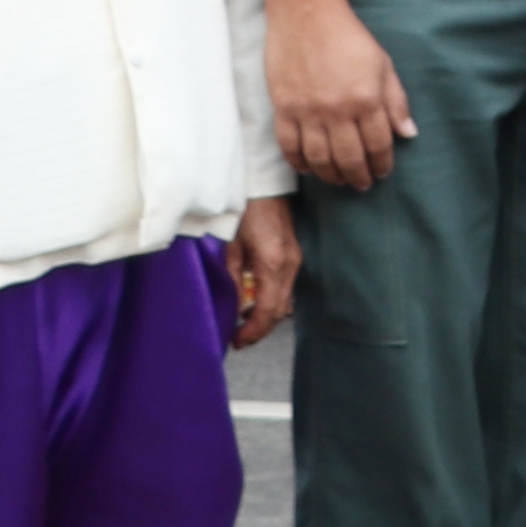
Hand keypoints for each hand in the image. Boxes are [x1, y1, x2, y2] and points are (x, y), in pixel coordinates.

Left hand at [225, 197, 299, 348]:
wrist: (262, 185)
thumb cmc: (242, 211)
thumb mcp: (230, 247)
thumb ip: (233, 279)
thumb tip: (234, 308)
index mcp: (273, 264)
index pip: (268, 310)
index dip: (253, 331)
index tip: (236, 341)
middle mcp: (290, 265)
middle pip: (280, 310)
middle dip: (260, 328)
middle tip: (238, 338)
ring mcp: (295, 260)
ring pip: (284, 301)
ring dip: (266, 316)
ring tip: (244, 325)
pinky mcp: (293, 255)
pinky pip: (285, 288)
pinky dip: (271, 302)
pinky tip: (254, 304)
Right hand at [265, 0, 415, 193]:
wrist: (306, 14)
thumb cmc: (349, 37)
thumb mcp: (383, 65)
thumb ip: (396, 101)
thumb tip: (408, 134)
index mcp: (366, 99)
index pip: (378, 144)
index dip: (382, 164)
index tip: (383, 172)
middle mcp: (338, 110)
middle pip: (349, 157)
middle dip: (358, 177)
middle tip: (362, 185)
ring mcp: (308, 111)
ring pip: (319, 158)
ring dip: (330, 175)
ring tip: (338, 180)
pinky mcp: (283, 107)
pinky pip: (289, 145)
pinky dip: (298, 161)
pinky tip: (307, 168)